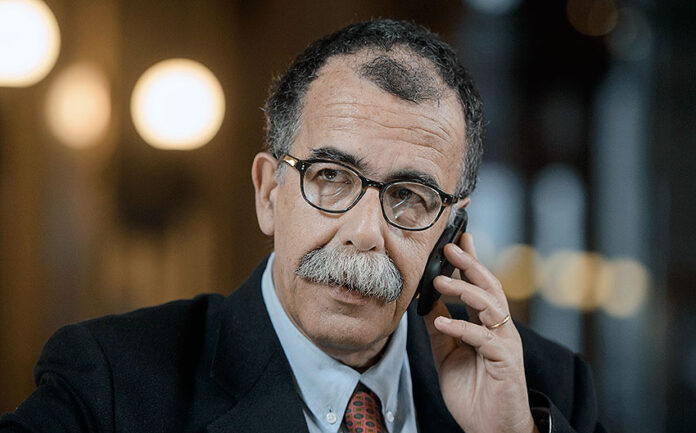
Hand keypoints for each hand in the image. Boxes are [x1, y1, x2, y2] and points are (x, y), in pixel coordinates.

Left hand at [423, 233, 537, 432]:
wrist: (490, 428)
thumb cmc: (473, 392)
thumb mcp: (448, 355)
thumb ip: (440, 329)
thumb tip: (424, 303)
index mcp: (487, 324)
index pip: (479, 286)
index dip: (470, 261)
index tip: (457, 238)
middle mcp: (499, 328)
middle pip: (489, 286)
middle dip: (470, 263)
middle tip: (450, 246)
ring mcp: (505, 343)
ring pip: (490, 305)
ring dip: (464, 290)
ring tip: (439, 281)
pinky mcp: (505, 361)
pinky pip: (484, 338)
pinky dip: (462, 327)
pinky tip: (442, 321)